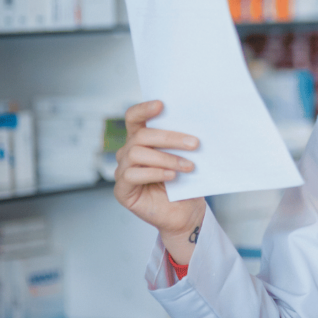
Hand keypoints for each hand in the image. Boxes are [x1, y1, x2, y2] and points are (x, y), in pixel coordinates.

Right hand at [114, 100, 205, 262]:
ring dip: (167, 158)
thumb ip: (182, 142)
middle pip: (141, 135)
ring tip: (189, 166)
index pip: (134, 117)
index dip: (144, 109)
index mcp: (142, 140)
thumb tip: (194, 127)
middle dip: (170, 137)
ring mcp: (122, 170)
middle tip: (195, 143)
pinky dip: (155, 172)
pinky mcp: (122, 190)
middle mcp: (128, 152)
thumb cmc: (186, 183)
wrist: (186, 212)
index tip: (162, 104)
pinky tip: (172, 176)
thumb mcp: (186, 157)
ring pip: (137, 152)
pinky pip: (132, 174)